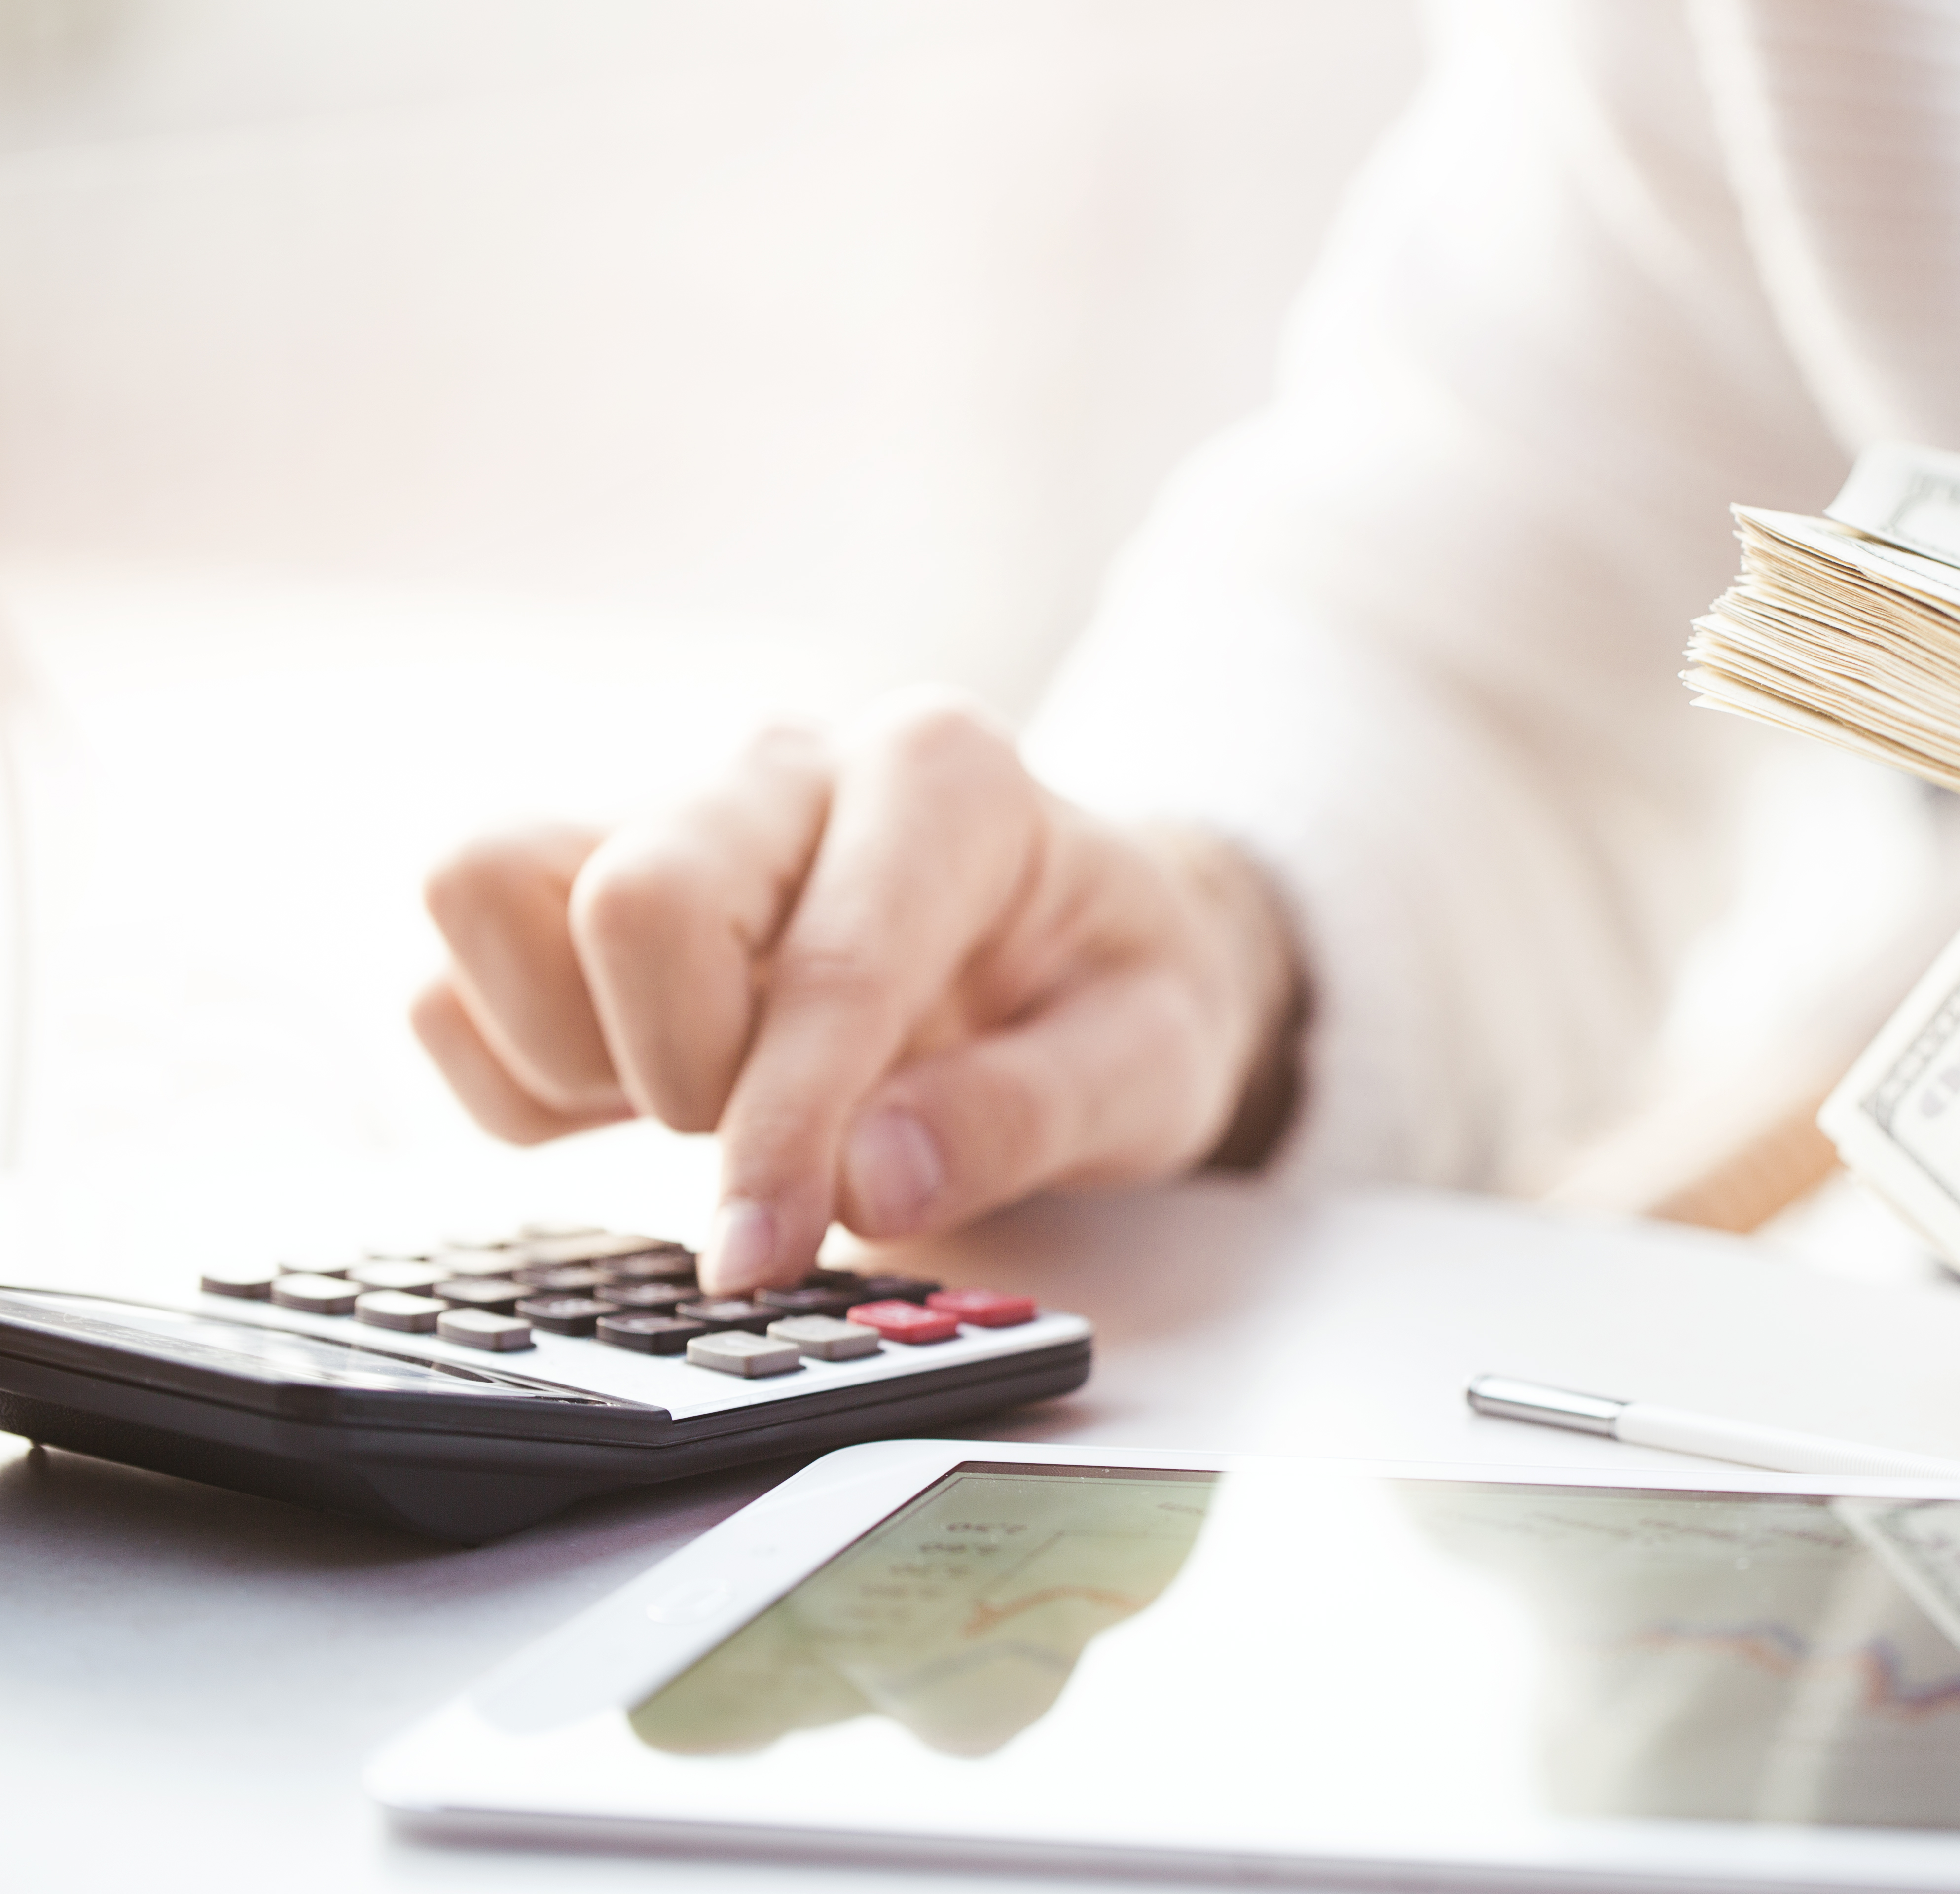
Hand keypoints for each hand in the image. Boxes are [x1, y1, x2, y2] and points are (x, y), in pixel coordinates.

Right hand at [410, 689, 1301, 1291]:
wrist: (1084, 940)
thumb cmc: (1114, 990)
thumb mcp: (1154, 1063)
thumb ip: (1029, 1117)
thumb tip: (867, 1181)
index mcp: (943, 779)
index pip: (827, 961)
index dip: (782, 1129)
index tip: (754, 1254)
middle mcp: (788, 770)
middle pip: (634, 893)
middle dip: (681, 1070)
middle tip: (766, 1146)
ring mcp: (668, 814)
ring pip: (489, 887)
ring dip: (570, 1048)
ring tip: (690, 1105)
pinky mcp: (577, 887)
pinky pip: (455, 972)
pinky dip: (515, 1069)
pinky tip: (633, 1099)